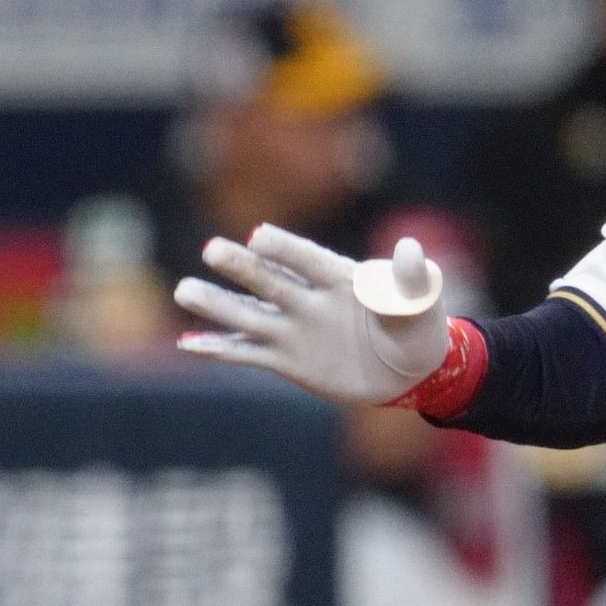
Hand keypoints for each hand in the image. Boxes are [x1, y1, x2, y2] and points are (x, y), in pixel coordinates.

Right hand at [173, 227, 452, 405]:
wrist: (410, 369)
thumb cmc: (418, 326)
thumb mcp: (421, 302)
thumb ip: (410, 278)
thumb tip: (409, 248)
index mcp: (342, 278)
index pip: (310, 260)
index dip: (286, 249)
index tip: (258, 237)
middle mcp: (311, 299)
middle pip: (272, 281)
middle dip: (243, 268)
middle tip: (212, 250)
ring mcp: (295, 328)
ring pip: (250, 315)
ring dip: (218, 304)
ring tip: (184, 290)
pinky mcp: (287, 358)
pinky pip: (249, 352)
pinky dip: (219, 348)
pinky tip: (188, 342)